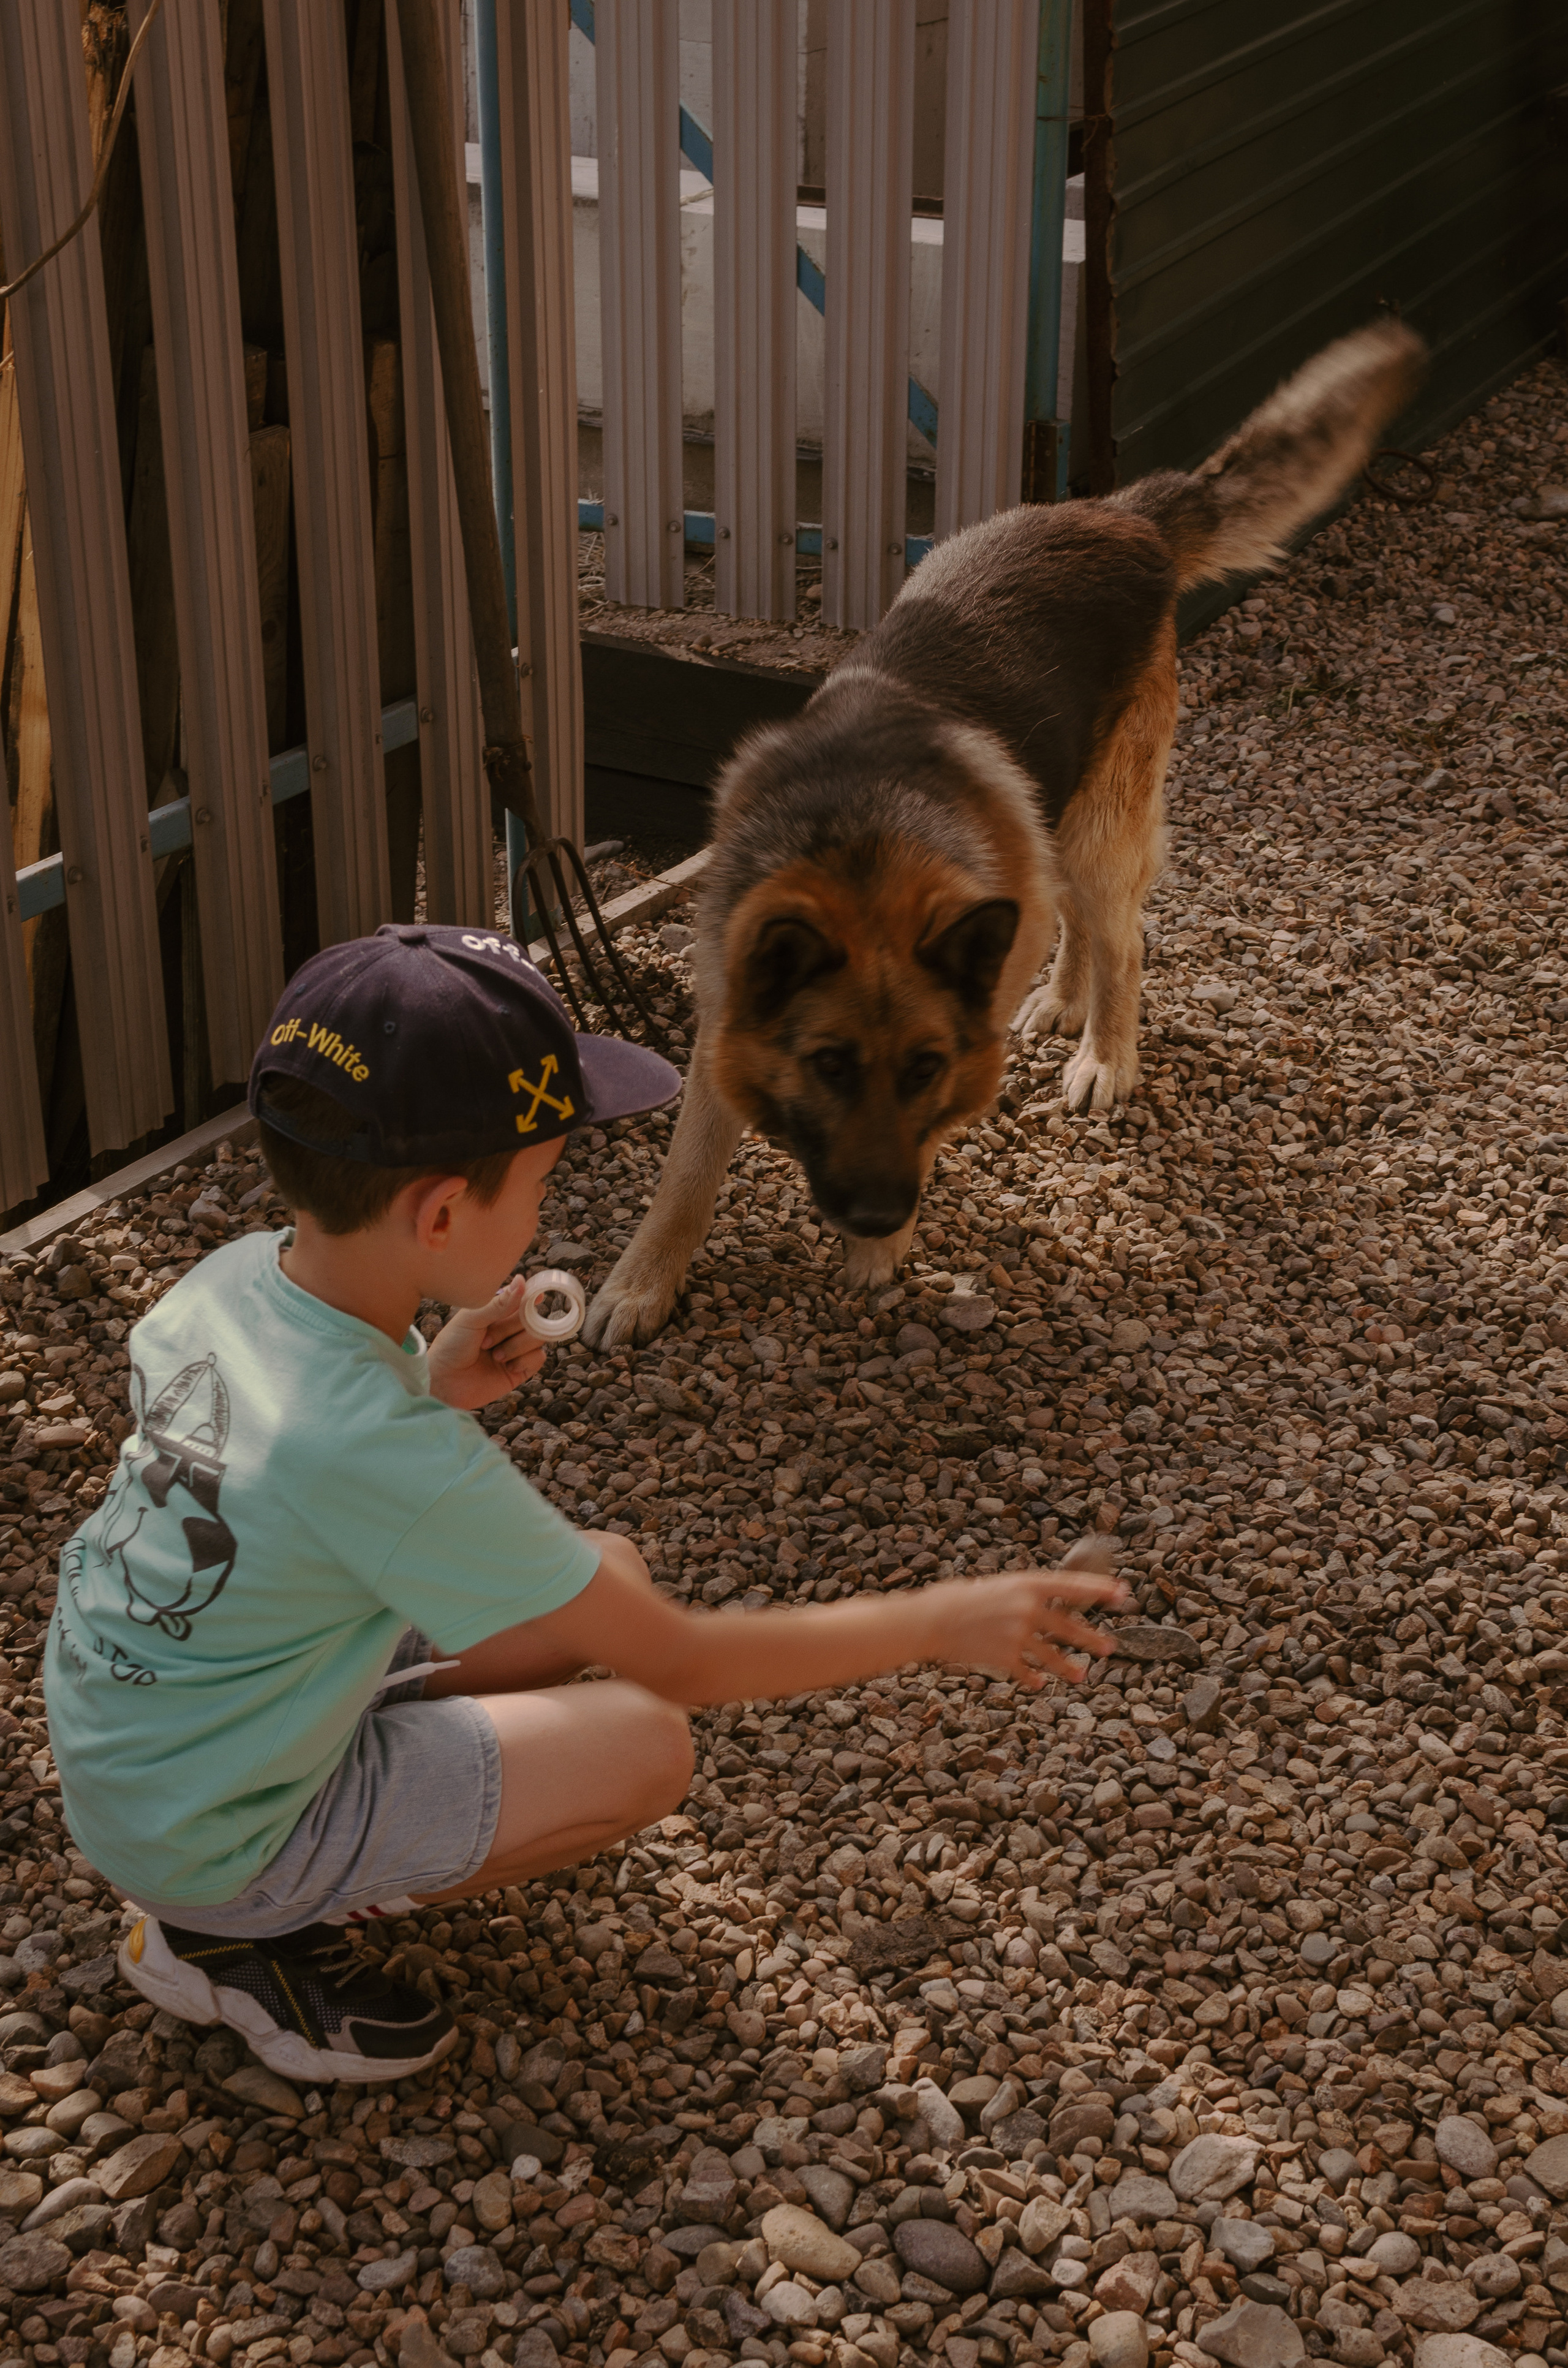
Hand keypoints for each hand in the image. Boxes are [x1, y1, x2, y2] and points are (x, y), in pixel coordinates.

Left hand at [427, 1277, 546, 1409]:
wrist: (444, 1382)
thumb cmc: (451, 1347)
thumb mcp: (472, 1319)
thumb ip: (499, 1303)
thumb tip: (521, 1280)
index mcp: (496, 1312)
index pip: (523, 1299)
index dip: (531, 1298)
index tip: (537, 1298)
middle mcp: (509, 1329)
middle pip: (533, 1318)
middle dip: (511, 1328)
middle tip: (487, 1340)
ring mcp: (516, 1349)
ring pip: (538, 1337)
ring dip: (516, 1345)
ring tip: (494, 1355)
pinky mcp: (521, 1369)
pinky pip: (538, 1358)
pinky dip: (524, 1360)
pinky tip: (506, 1366)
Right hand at [924, 1563, 1125, 1687]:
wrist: (930, 1620)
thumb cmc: (958, 1598)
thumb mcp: (995, 1586)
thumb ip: (1021, 1596)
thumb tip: (1043, 1606)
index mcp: (1025, 1584)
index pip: (1072, 1587)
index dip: (1099, 1591)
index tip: (1122, 1594)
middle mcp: (1027, 1609)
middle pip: (1069, 1626)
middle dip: (1091, 1639)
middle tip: (1109, 1647)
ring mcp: (1018, 1635)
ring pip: (1053, 1655)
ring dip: (1068, 1667)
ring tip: (1081, 1675)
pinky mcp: (1006, 1658)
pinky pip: (1028, 1672)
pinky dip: (1034, 1679)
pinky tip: (1040, 1684)